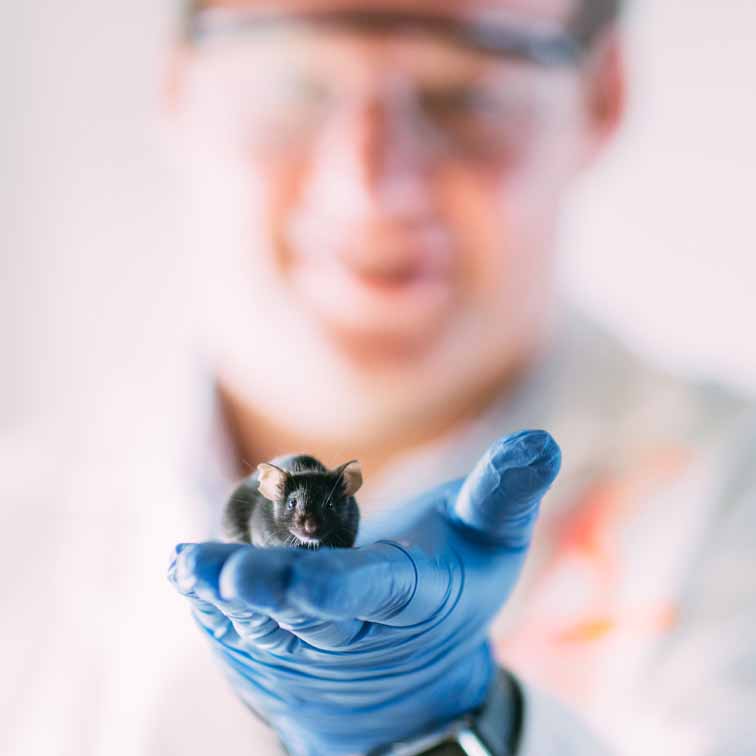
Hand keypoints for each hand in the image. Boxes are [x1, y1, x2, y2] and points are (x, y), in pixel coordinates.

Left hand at [168, 430, 560, 755]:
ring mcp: (308, 637)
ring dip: (224, 597)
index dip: (341, 587)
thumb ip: (505, 490)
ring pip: (262, 619)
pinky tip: (182, 571)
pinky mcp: (275, 637)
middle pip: (308, 608)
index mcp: (408, 595)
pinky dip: (208, 601)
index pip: (375, 591)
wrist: (407, 672)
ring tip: (189, 569)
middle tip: (231, 575)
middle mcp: (354, 625)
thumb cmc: (451, 584)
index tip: (307, 582)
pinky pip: (237, 622)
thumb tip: (542, 441)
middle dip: (272, 592)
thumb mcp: (489, 536)